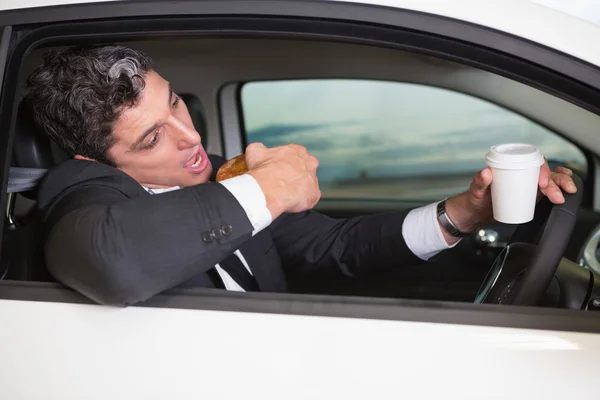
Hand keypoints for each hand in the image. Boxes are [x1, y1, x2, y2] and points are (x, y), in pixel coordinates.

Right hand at [245, 143, 320, 218]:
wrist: (269, 189)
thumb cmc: (264, 171)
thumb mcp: (255, 152)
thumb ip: (260, 148)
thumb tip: (258, 149)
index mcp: (297, 151)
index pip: (296, 155)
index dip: (286, 163)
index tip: (279, 168)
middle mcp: (309, 162)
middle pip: (305, 168)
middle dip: (296, 174)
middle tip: (283, 181)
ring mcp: (313, 179)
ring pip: (308, 184)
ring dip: (298, 188)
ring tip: (284, 194)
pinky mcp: (314, 194)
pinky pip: (309, 198)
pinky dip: (301, 201)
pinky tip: (290, 201)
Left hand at [442, 159, 576, 243]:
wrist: (476, 213)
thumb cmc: (475, 198)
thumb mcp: (476, 190)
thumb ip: (478, 181)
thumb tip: (486, 173)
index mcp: (510, 166)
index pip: (532, 161)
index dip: (542, 169)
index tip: (542, 183)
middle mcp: (520, 172)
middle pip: (544, 170)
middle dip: (556, 180)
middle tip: (557, 194)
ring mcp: (526, 183)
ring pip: (550, 179)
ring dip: (561, 185)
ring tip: (564, 194)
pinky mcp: (530, 194)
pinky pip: (547, 189)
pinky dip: (558, 189)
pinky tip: (565, 192)